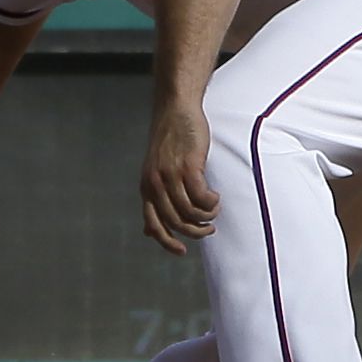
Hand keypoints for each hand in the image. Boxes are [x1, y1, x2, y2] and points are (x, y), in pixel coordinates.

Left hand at [139, 101, 219, 255]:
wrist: (175, 110)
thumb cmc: (169, 142)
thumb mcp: (154, 172)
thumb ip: (153, 200)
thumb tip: (147, 232)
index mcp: (146, 187)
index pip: (153, 224)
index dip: (167, 242)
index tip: (183, 251)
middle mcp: (155, 184)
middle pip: (177, 222)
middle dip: (196, 231)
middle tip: (209, 228)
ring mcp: (171, 175)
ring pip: (191, 212)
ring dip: (207, 216)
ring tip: (213, 210)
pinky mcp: (188, 166)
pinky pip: (202, 197)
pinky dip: (211, 202)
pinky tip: (215, 196)